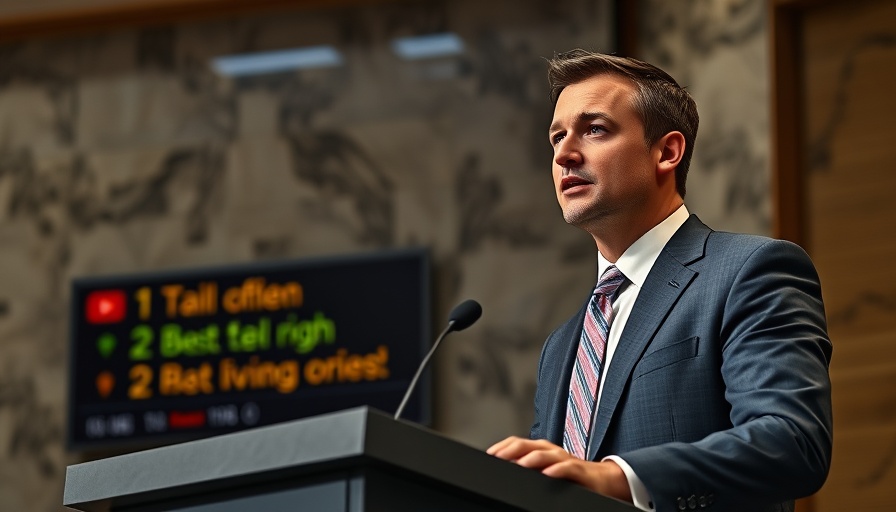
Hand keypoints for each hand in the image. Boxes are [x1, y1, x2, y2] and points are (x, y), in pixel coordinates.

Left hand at [486, 436, 631, 502]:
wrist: (603, 480)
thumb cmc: (571, 475)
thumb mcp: (547, 470)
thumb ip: (529, 469)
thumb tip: (507, 471)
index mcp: (542, 450)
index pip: (518, 443)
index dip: (503, 447)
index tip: (489, 455)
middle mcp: (551, 451)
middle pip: (528, 445)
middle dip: (511, 450)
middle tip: (497, 457)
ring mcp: (565, 459)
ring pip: (545, 454)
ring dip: (531, 458)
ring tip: (518, 464)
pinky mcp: (579, 470)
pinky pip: (567, 468)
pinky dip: (557, 470)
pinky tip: (547, 474)